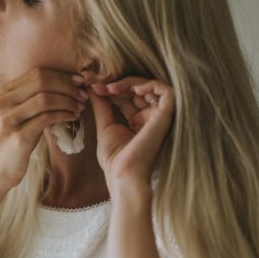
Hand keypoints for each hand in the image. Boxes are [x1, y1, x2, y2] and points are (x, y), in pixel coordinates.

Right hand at [0, 67, 87, 192]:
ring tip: (80, 107)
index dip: (61, 76)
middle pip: (42, 82)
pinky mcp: (17, 136)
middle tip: (83, 95)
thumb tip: (62, 85)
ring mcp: (8, 119)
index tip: (79, 82)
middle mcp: (2, 102)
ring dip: (68, 101)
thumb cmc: (11, 145)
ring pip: (45, 98)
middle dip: (67, 87)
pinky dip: (64, 115)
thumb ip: (30, 100)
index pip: (37, 73)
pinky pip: (46, 118)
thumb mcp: (16, 116)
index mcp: (2, 93)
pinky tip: (73, 118)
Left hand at [82, 71, 175, 191]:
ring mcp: (159, 118)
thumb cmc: (115, 160)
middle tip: (97, 82)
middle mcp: (150, 119)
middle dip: (117, 82)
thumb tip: (93, 87)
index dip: (111, 87)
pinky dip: (152, 85)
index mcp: (138, 122)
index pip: (127, 96)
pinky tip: (134, 89)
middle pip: (138, 90)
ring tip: (111, 87)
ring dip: (130, 82)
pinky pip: (167, 92)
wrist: (123, 175)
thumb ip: (102, 106)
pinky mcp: (166, 118)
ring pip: (151, 87)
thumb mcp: (105, 127)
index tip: (91, 85)